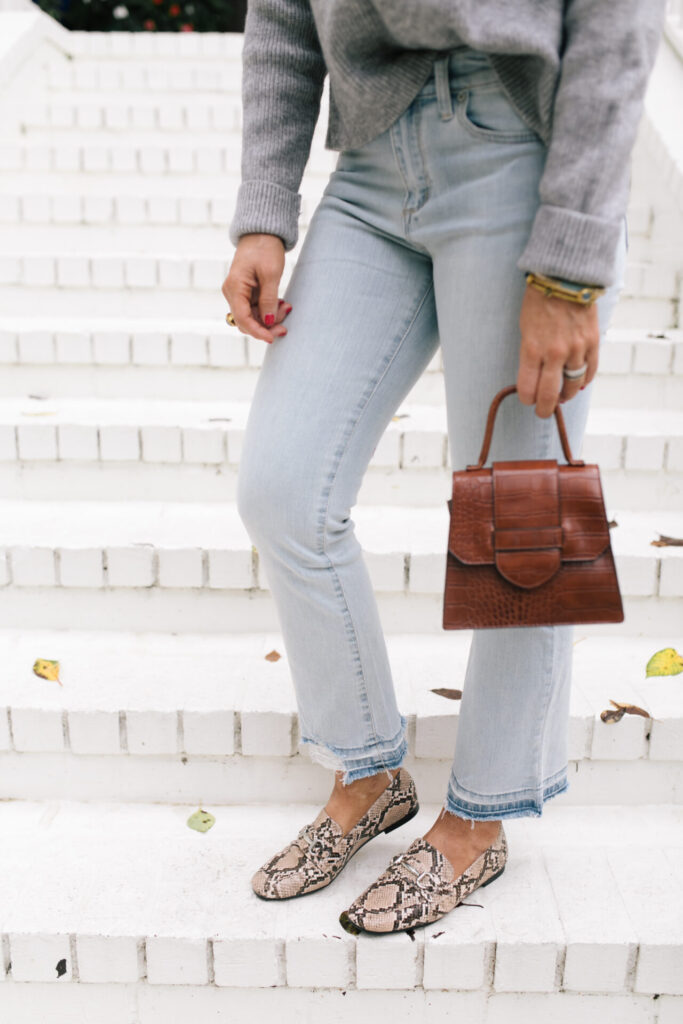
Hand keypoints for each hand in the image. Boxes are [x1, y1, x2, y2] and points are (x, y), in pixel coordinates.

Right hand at [222, 233, 291, 343]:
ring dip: (270, 318)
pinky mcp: (246, 293)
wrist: (262, 233)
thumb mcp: (271, 274)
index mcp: (234, 288)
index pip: (243, 319)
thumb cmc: (265, 249)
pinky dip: (269, 310)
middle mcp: (232, 293)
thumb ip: (268, 299)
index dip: (258, 332)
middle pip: (247, 322)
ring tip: (286, 306)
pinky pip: (256, 309)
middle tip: (285, 327)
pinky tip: (281, 304)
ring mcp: (238, 294)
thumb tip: (267, 322)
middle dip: (266, 326)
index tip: (273, 338)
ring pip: (253, 317)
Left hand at [516, 282, 598, 417]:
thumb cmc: (539, 301)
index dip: (527, 399)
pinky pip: (590, 372)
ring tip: (562, 396)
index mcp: (532, 349)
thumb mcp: (525, 329)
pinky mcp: (592, 343)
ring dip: (566, 395)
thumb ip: (530, 354)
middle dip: (544, 408)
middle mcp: (554, 353)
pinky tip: (578, 383)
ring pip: (572, 386)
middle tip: (543, 411)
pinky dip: (584, 381)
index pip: (528, 388)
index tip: (528, 400)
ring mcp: (576, 349)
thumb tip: (536, 377)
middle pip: (550, 395)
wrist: (566, 278)